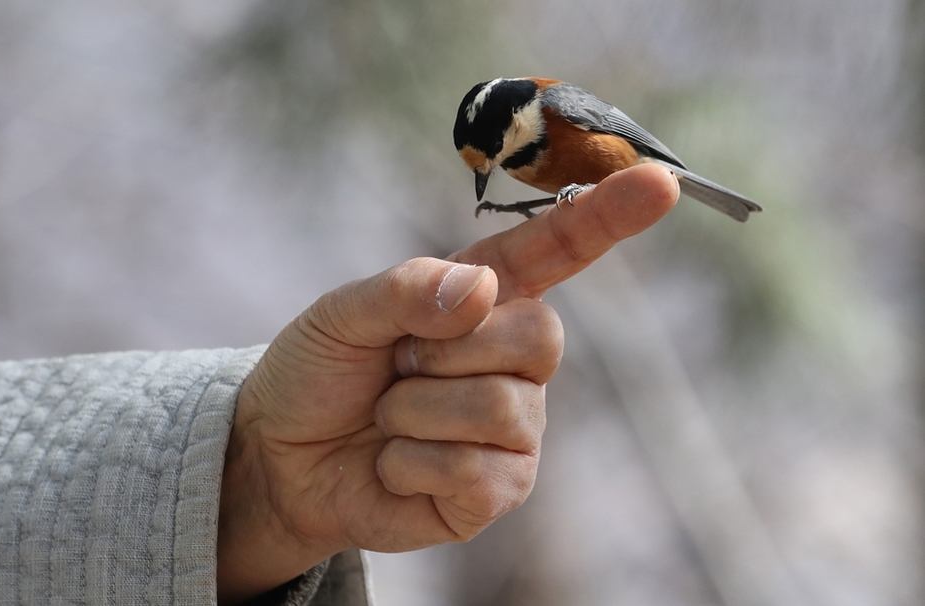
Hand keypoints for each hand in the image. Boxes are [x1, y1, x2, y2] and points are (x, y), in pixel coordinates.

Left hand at [216, 164, 678, 602]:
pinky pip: (478, 473)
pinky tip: (394, 465)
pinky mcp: (498, 489)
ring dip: (415, 413)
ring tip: (388, 418)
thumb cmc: (319, 374)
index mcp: (483, 299)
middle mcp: (513, 361)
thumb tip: (484, 292)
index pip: (557, 252)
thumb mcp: (343, 313)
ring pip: (502, 408)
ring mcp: (514, 429)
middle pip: (542, 335)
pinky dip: (411, 466)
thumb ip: (407, 290)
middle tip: (396, 364)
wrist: (283, 458)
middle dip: (446, 351)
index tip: (660, 181)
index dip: (608, 216)